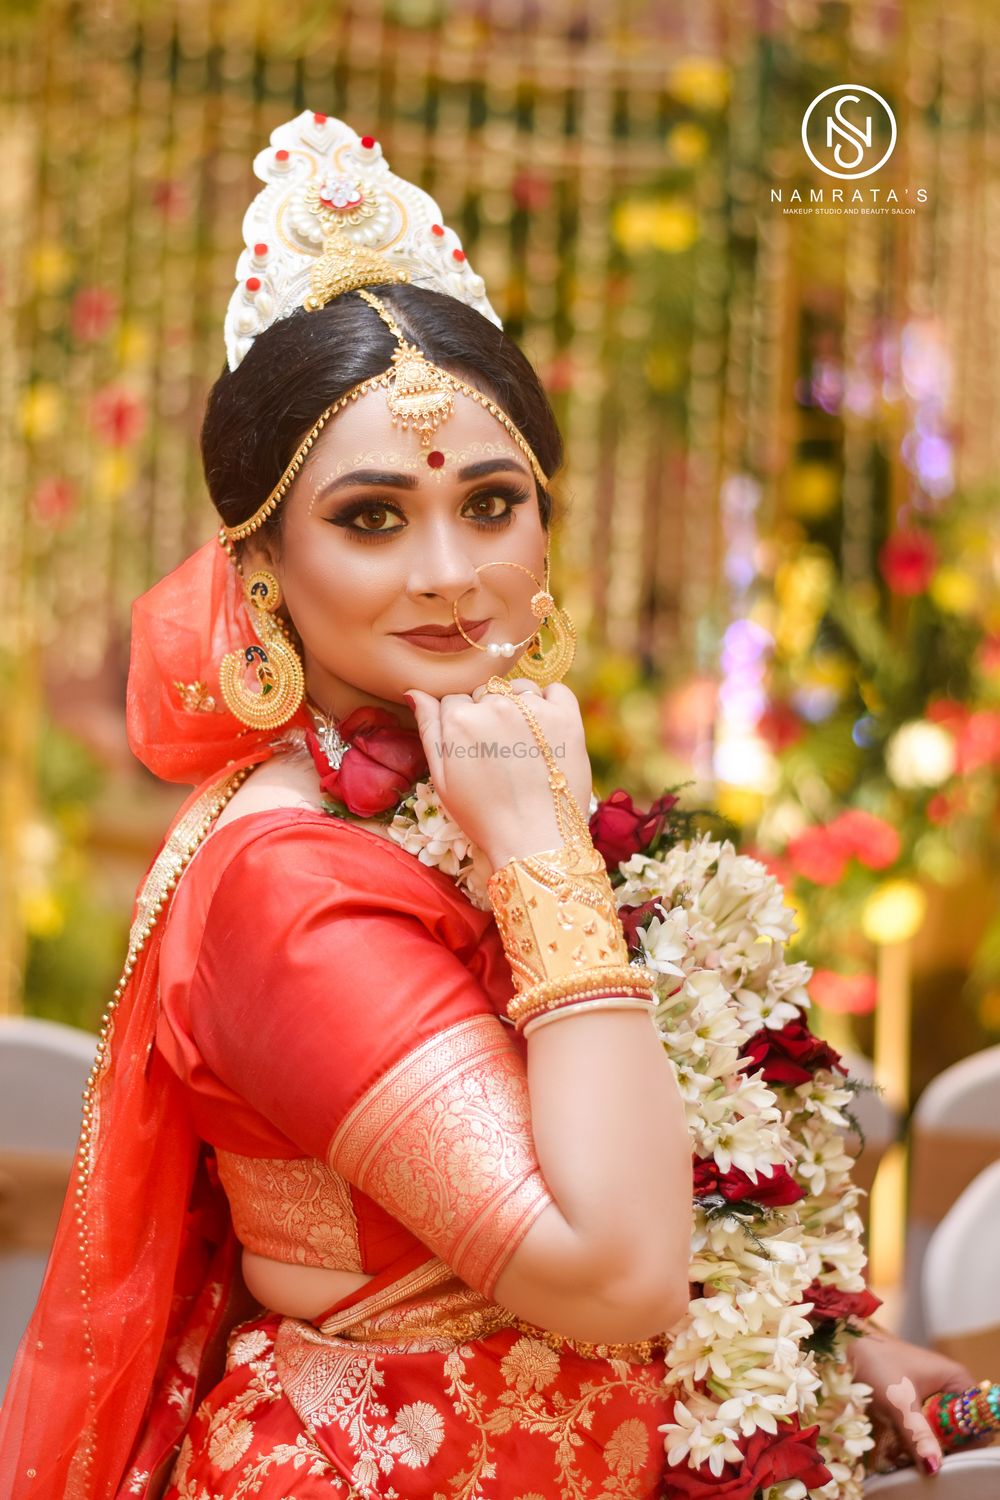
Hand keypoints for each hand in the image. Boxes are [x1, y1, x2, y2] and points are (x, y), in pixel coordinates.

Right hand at [404, 678, 592, 870]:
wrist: (534, 840)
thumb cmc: (483, 815)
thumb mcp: (441, 778)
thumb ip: (428, 729)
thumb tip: (414, 692)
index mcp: (460, 719)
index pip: (454, 700)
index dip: (461, 725)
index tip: (473, 750)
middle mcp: (496, 705)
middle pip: (485, 693)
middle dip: (487, 714)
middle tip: (498, 753)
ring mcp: (534, 709)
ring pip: (518, 688)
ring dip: (518, 706)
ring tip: (522, 744)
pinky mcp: (566, 717)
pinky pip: (555, 690)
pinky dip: (549, 702)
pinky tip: (545, 730)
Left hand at [852, 1326, 975, 1475]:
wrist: (843, 1342)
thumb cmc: (875, 1361)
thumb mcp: (899, 1402)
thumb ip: (918, 1436)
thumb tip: (934, 1468)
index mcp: (955, 1379)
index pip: (978, 1419)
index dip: (968, 1440)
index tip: (949, 1456)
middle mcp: (947, 1385)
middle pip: (959, 1427)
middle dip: (945, 1445)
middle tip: (926, 1457)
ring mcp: (929, 1391)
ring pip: (939, 1428)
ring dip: (927, 1443)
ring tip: (912, 1453)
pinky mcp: (911, 1399)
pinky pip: (922, 1424)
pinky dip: (915, 1437)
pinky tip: (902, 1445)